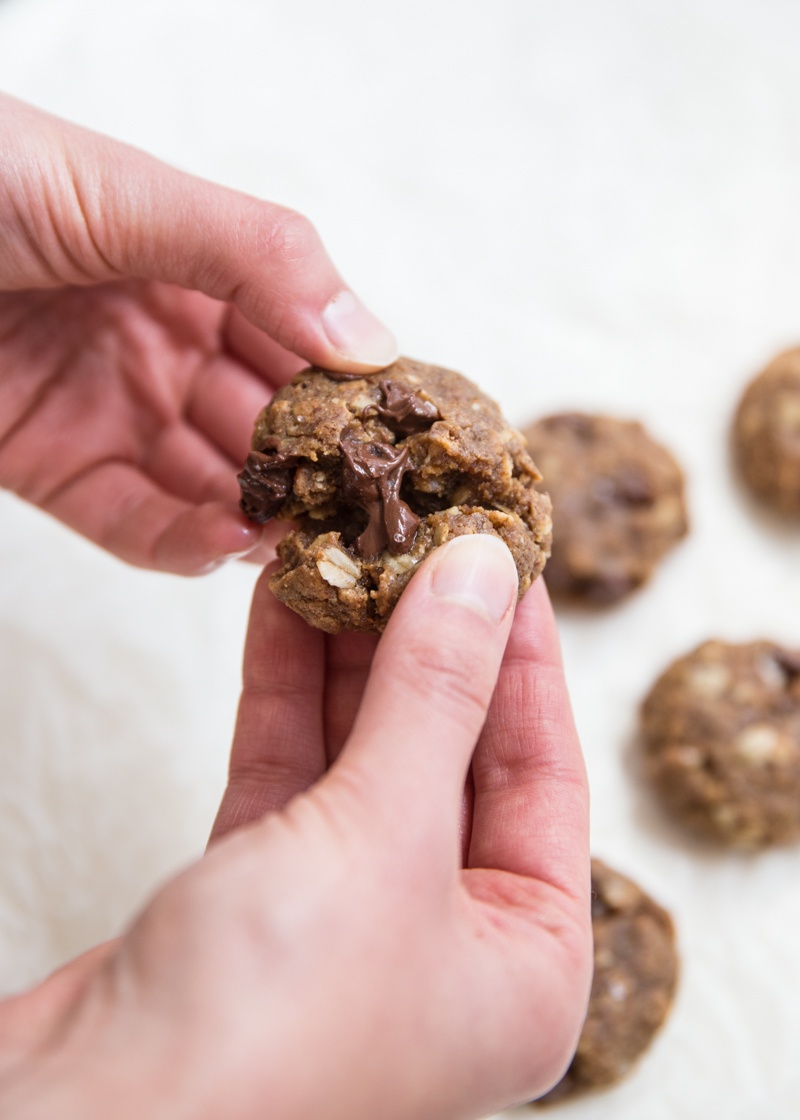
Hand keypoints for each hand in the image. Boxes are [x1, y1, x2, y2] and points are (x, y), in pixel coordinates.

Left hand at [0, 94, 396, 572]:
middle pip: (262, 420)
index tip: (404, 432)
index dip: (352, 383)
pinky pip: (131, 520)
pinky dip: (180, 541)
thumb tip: (372, 340)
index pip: (299, 336)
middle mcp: (159, 341)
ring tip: (306, 539)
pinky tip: (227, 545)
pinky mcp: (48, 468)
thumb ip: (256, 256)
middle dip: (314, 464)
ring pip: (207, 482)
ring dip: (258, 515)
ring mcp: (107, 409)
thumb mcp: (125, 192)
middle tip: (366, 508)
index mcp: (192, 266)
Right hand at [0, 536, 590, 1118]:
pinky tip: (284, 605)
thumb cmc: (268, 1030)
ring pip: (363, 752)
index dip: (523, 653)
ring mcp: (349, 920)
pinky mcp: (258, 898)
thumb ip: (438, 694)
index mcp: (526, 963)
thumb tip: (485, 572)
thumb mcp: (387, 835)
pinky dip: (288, 688)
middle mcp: (446, 945)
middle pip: (450, 754)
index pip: (544, 771)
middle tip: (418, 534)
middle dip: (426, 638)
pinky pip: (291, 770)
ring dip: (350, 649)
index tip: (505, 555)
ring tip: (346, 548)